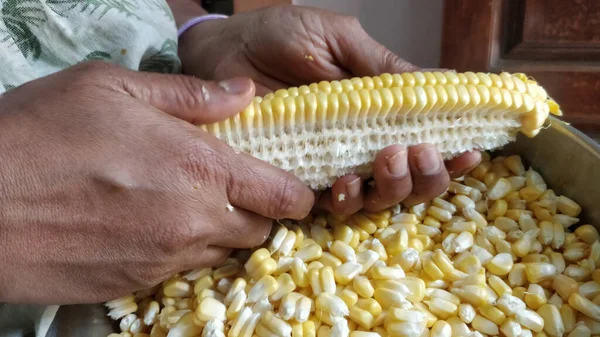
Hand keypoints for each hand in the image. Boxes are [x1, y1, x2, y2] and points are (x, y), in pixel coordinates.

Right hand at [0, 62, 312, 303]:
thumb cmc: (40, 132)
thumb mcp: (113, 87)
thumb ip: (190, 95)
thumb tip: (245, 93)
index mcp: (199, 168)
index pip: (283, 196)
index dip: (296, 192)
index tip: (290, 184)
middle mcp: (193, 221)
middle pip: (260, 230)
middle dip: (257, 211)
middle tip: (234, 187)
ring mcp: (166, 259)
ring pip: (225, 253)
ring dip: (222, 231)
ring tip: (189, 202)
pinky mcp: (138, 284)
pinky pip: (186, 270)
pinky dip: (187, 249)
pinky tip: (156, 224)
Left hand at [178, 4, 480, 213]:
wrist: (224, 49)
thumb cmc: (282, 38)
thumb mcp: (339, 39)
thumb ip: (381, 66)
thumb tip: (438, 86)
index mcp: (377, 114)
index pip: (425, 142)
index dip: (452, 155)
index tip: (471, 152)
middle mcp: (359, 146)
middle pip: (409, 181)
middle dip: (425, 176)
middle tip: (417, 153)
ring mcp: (329, 165)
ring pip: (376, 198)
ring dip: (391, 188)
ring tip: (386, 161)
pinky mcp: (296, 178)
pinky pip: (327, 204)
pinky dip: (343, 200)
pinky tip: (343, 185)